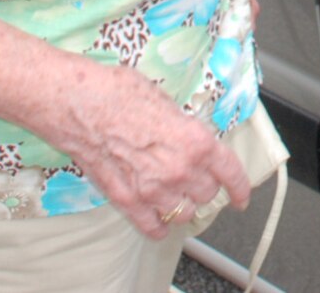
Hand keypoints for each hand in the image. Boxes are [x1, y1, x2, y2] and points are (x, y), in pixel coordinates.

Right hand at [49, 60, 252, 238]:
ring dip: (183, 205)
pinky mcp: (126, 200)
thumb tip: (189, 134)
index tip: (241, 196)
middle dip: (204, 186)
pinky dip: (159, 227)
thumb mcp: (165, 99)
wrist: (78, 103)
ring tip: (176, 195)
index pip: (231, 173)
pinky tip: (159, 220)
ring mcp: (152, 189)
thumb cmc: (117, 92)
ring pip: (183, 214)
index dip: (241, 188)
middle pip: (207, 194)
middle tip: (195, 178)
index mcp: (195, 141)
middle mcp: (179, 170)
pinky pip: (152, 227)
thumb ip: (184, 126)